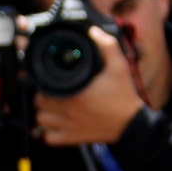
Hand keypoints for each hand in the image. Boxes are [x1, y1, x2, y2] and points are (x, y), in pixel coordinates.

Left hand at [33, 26, 145, 146]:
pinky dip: (48, 133)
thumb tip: (93, 31)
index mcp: (73, 93)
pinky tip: (56, 124)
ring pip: (40, 121)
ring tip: (54, 107)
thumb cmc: (124, 96)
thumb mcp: (119, 66)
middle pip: (39, 103)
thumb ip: (106, 46)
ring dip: (44, 114)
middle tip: (54, 91)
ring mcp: (67, 127)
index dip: (43, 83)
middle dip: (43, 96)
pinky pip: (48, 139)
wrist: (133, 124)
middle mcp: (67, 111)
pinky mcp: (71, 139)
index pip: (42, 88)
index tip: (49, 80)